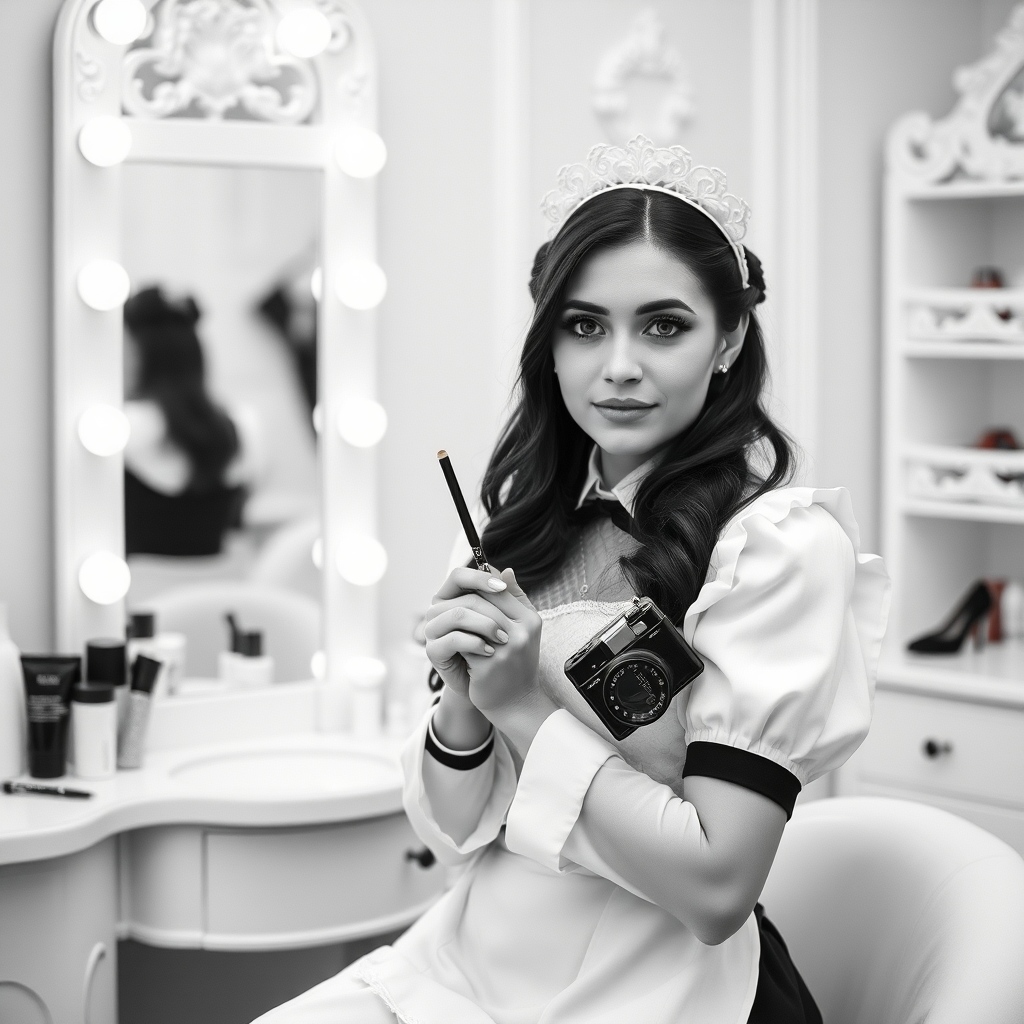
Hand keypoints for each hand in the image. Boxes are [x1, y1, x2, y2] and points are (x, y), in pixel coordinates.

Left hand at [423, 566, 555, 755]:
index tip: (462, 594)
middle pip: (479, 600)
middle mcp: (521, 631)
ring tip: (449, 628)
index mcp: (529, 619)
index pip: (498, 586)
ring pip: (467, 617)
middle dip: (457, 604)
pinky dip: (455, 643)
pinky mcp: (488, 664)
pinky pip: (462, 641)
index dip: (476, 586)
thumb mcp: (520, 630)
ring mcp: (505, 648)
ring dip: (453, 622)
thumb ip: (514, 599)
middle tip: (445, 610)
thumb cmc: (514, 665)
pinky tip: (454, 648)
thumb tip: (506, 570)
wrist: (515, 704)